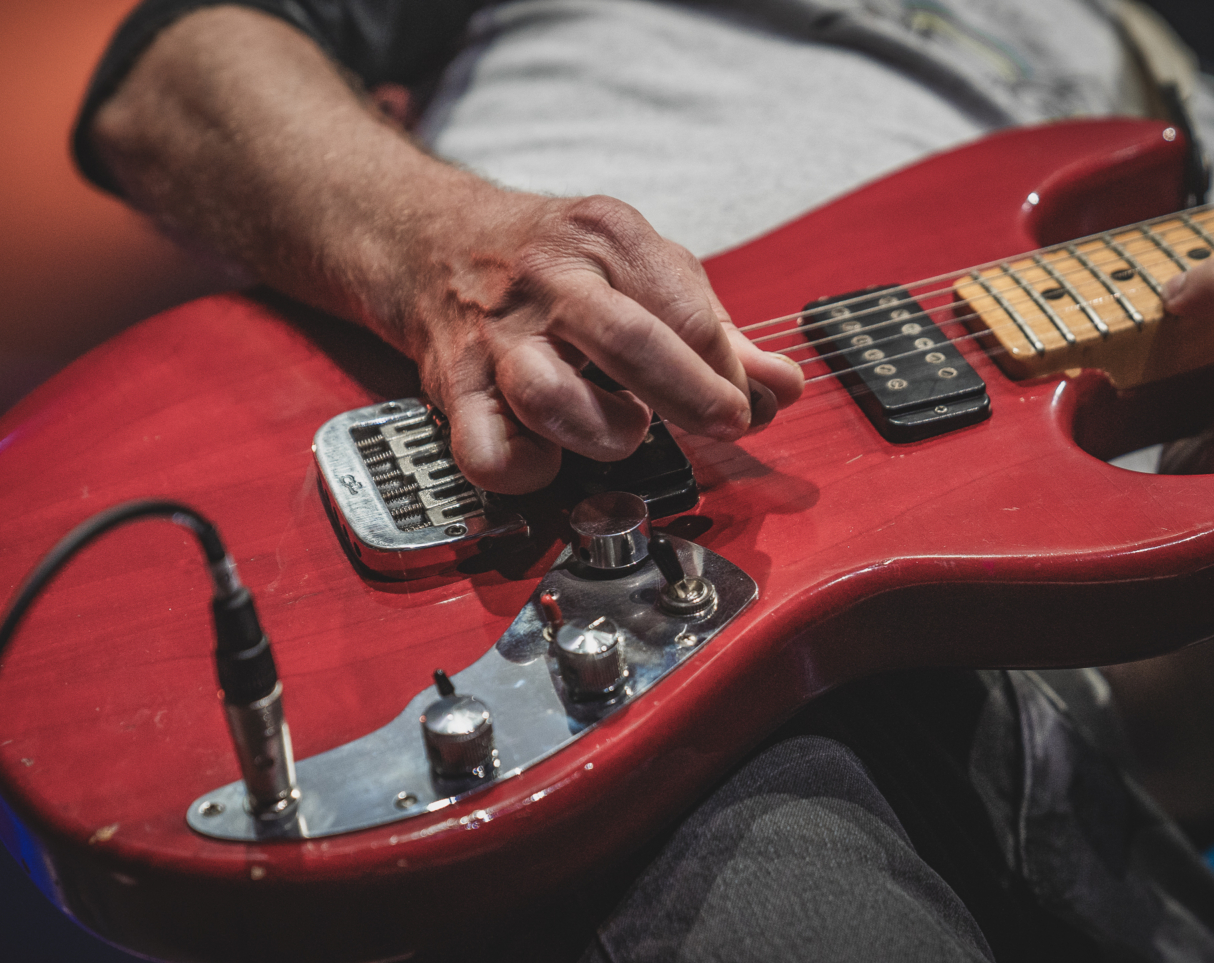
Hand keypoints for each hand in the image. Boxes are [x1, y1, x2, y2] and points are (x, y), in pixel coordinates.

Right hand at [380, 184, 803, 493]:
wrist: (432, 242)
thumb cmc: (554, 263)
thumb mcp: (638, 266)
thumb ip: (712, 330)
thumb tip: (781, 387)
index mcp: (606, 240)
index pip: (688, 311)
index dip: (729, 370)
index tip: (744, 400)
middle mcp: (549, 284)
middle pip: (628, 341)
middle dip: (692, 394)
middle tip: (724, 422)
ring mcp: (498, 338)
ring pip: (550, 397)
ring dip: (605, 430)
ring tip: (624, 428)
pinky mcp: (455, 387)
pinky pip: (487, 451)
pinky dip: (526, 470)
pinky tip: (550, 458)